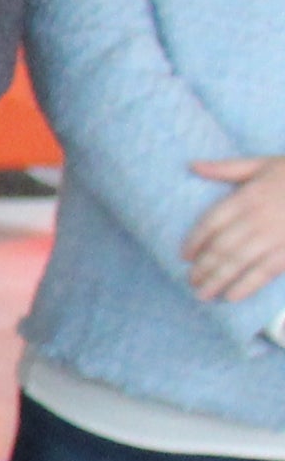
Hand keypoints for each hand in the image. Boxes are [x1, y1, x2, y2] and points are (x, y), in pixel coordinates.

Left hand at [191, 156, 284, 306]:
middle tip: (191, 282)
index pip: (211, 222)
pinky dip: (247, 285)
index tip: (185, 256)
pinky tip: (232, 296)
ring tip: (203, 294)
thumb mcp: (262, 164)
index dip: (195, 241)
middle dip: (203, 267)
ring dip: (218, 280)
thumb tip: (192, 166)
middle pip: (221, 247)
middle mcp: (257, 218)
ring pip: (239, 262)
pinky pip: (266, 271)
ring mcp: (275, 236)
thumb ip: (227, 168)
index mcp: (247, 197)